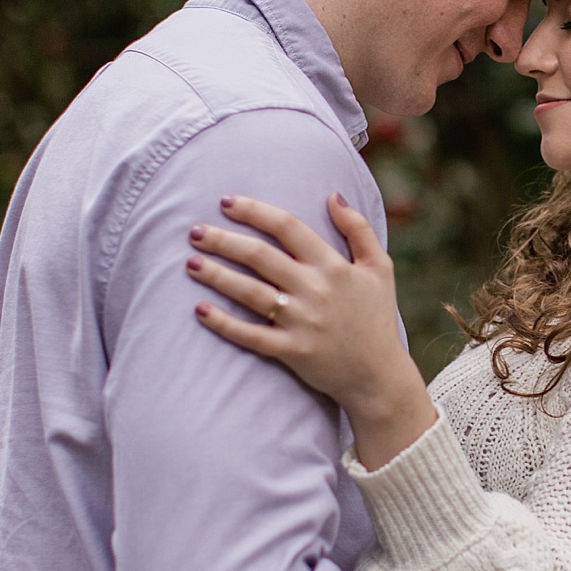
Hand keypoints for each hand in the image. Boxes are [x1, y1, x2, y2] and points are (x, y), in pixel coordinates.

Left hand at [187, 194, 436, 468]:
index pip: (287, 226)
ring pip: (250, 292)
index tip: (225, 202)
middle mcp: (314, 289)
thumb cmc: (376, 317)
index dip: (253, 210)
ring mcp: (301, 322)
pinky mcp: (291, 351)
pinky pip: (251, 335)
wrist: (378, 375)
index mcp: (333, 265)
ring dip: (216, 275)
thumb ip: (359, 229)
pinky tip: (200, 310)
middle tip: (194, 232)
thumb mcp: (380, 268)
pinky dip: (224, 324)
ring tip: (190, 263)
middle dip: (222, 240)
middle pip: (259, 255)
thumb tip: (334, 194)